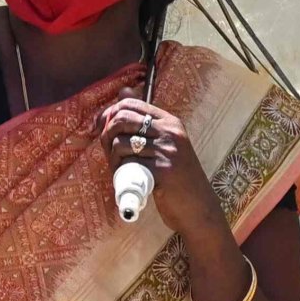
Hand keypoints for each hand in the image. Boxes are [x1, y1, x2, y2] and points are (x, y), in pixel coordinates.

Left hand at [99, 97, 220, 237]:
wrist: (198, 209)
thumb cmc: (177, 178)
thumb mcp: (165, 145)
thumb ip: (145, 121)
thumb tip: (122, 91)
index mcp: (171, 122)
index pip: (131, 104)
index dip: (109, 115)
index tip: (101, 130)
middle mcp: (171, 132)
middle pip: (122, 119)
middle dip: (106, 134)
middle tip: (108, 153)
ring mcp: (167, 151)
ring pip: (121, 143)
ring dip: (111, 158)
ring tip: (118, 169)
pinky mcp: (162, 171)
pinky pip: (128, 163)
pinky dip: (119, 172)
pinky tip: (124, 178)